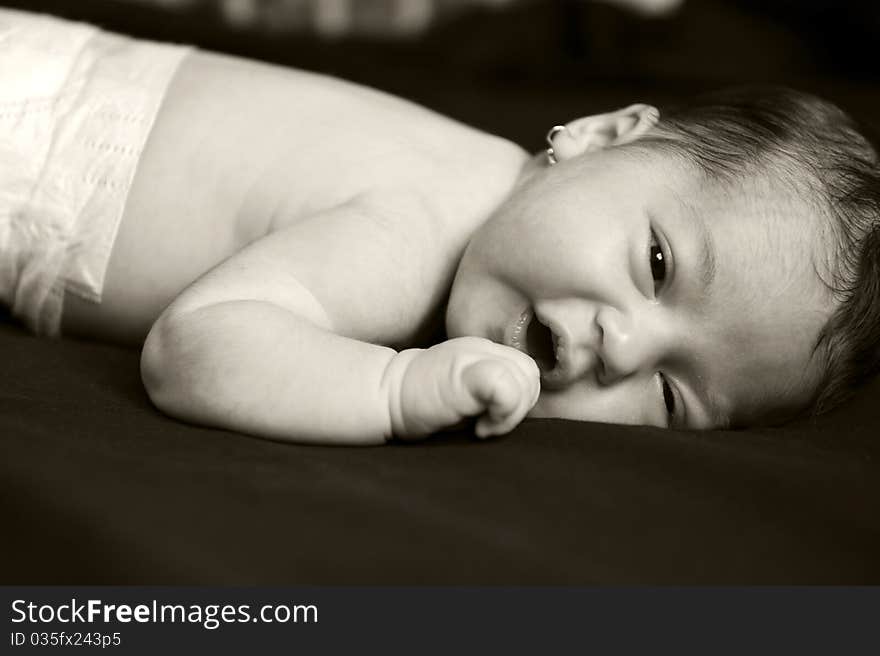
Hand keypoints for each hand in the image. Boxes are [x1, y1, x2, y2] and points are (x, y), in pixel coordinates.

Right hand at [390, 337, 540, 439]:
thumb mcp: (463, 394)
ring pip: (524, 379)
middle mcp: (481, 348)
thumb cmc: (422, 404)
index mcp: (482, 352)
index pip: (524, 370)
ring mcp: (474, 357)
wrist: (384, 396)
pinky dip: (503, 413)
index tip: (492, 419)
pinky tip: (479, 427)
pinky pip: (507, 386)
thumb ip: (492, 393)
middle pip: (528, 373)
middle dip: (519, 406)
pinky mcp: (467, 373)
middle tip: (490, 423)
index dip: (519, 399)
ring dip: (511, 413)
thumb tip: (517, 410)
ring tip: (483, 426)